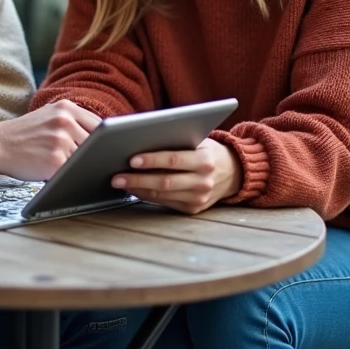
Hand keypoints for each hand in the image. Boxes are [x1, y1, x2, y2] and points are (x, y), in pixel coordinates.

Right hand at [0, 100, 100, 179]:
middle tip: (90, 161)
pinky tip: (61, 172)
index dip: (104, 140)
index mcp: (66, 108)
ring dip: (81, 164)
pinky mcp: (55, 160)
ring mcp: (60, 140)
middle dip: (94, 154)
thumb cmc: (24, 134)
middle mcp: (65, 121)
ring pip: (86, 157)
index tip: (105, 149)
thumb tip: (103, 137)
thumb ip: (73, 121)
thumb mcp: (49, 116)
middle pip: (96, 142)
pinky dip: (71, 174)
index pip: (100, 125)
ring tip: (69, 165)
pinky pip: (74, 170)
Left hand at [111, 138, 241, 214]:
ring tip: (120, 183)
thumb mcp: (199, 141)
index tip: (131, 159)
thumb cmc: (207, 151)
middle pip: (165, 182)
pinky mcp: (194, 209)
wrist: (233, 172)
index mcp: (205, 160)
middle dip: (137, 179)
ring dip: (138, 189)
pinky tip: (135, 189)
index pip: (174, 159)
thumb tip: (141, 139)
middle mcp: (204, 181)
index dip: (152, 160)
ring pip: (163, 195)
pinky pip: (165, 203)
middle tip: (116, 177)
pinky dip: (147, 196)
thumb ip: (176, 141)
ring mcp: (199, 198)